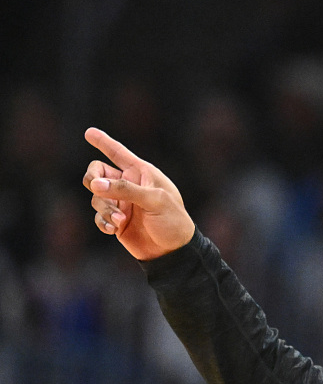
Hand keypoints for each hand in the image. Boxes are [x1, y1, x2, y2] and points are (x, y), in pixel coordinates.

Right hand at [82, 127, 194, 260]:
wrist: (174, 251)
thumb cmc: (172, 220)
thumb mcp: (154, 201)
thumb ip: (125, 190)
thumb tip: (95, 184)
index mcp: (142, 173)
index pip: (119, 153)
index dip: (103, 142)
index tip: (88, 132)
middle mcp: (129, 185)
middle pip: (97, 173)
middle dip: (92, 179)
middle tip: (96, 188)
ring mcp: (121, 203)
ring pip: (96, 197)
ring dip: (104, 208)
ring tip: (121, 220)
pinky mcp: (116, 220)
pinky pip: (98, 216)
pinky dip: (103, 222)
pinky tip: (114, 229)